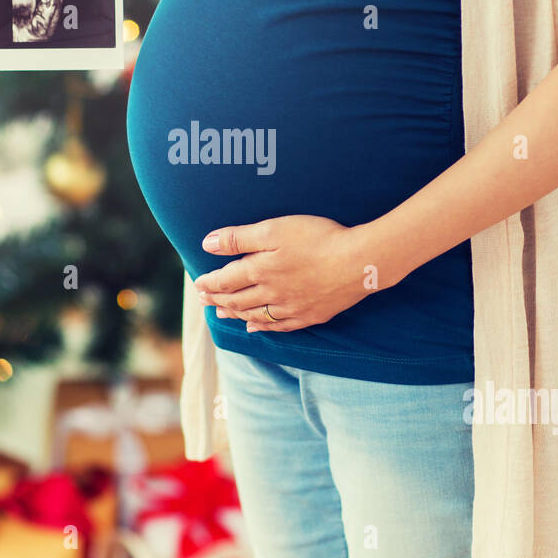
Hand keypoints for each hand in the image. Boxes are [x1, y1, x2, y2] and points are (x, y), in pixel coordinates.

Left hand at [193, 216, 373, 332]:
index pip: (226, 281)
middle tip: (204, 301)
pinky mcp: (310, 315)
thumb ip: (239, 238)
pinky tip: (255, 329)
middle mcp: (271, 294)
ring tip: (222, 314)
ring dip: (236, 315)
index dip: (209, 284)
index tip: (198, 285)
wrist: (359, 261)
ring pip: (256, 315)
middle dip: (218, 300)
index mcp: (260, 271)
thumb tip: (206, 244)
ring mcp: (291, 308)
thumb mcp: (274, 229)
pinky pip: (280, 326)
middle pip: (237, 301)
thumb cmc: (317, 238)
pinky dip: (264, 328)